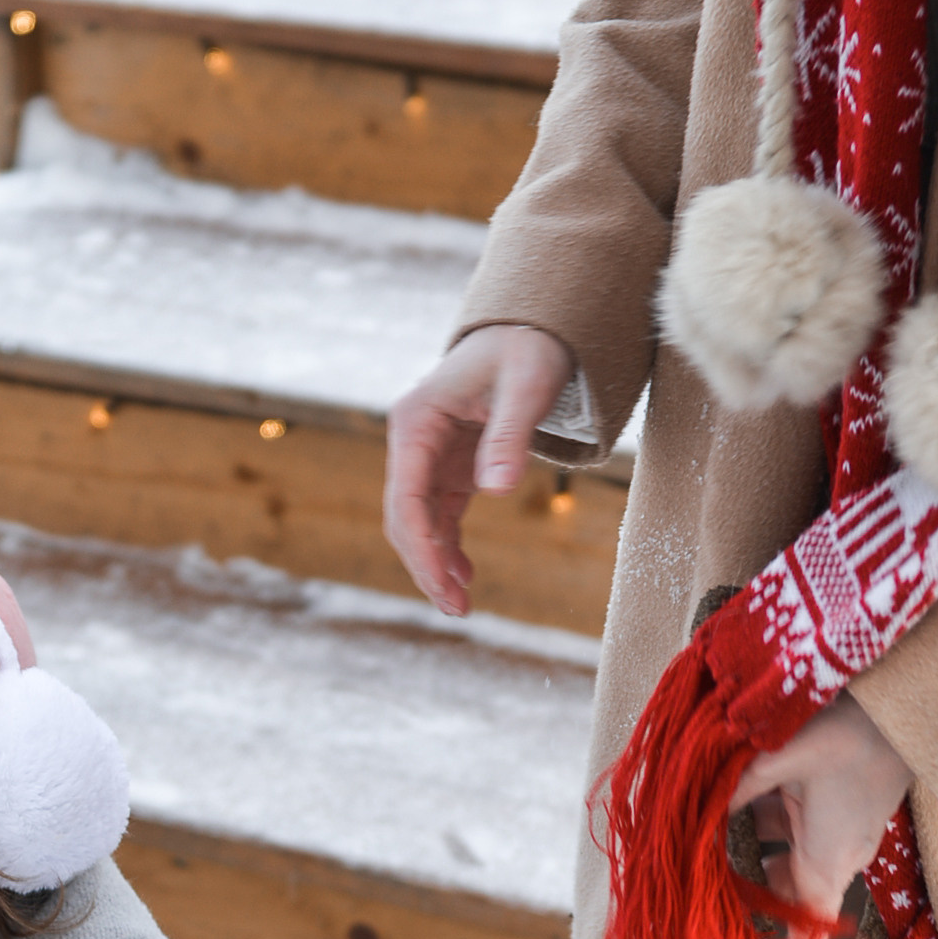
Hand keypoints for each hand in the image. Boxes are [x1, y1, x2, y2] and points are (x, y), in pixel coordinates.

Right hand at [385, 325, 575, 614]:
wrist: (533, 331)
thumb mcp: (527, 386)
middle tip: (456, 607)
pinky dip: (449, 547)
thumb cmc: (529, 349)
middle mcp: (413, 442)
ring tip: (460, 605)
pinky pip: (441, 516)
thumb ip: (509, 435)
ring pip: (419, 523)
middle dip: (425, 564)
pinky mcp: (451, 468)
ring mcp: (429, 457)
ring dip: (434, 563)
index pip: (405, 495)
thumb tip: (494, 491)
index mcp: (415, 420)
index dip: (419, 544)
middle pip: (405, 516)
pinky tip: (465, 575)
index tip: (442, 582)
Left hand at [730, 697, 913, 938]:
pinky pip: (793, 829)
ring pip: (785, 861)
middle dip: (750, 908)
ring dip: (750, 859)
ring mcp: (838, 829)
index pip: (808, 933)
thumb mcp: (784, 756)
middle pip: (787, 898)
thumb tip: (697, 807)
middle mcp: (836, 852)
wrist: (908, 700)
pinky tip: (731, 801)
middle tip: (706, 915)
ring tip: (706, 854)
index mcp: (829, 858)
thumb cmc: (854, 729)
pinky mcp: (836, 805)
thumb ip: (738, 785)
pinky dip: (762, 825)